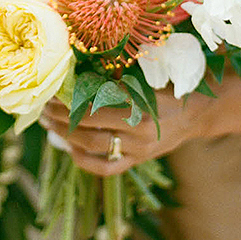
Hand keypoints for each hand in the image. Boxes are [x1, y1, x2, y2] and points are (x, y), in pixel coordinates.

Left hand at [40, 88, 209, 176]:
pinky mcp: (138, 161)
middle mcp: (138, 134)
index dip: (68, 103)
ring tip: (50, 125)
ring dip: (66, 137)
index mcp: (140, 108)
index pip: (93, 108)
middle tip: (43, 109)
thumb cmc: (168, 88)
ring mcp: (138, 151)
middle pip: (89, 129)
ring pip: (94, 149)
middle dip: (61, 119)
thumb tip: (78, 71)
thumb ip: (115, 78)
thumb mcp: (144, 79)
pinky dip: (84, 161)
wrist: (197, 113)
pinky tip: (70, 149)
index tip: (51, 94)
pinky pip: (106, 168)